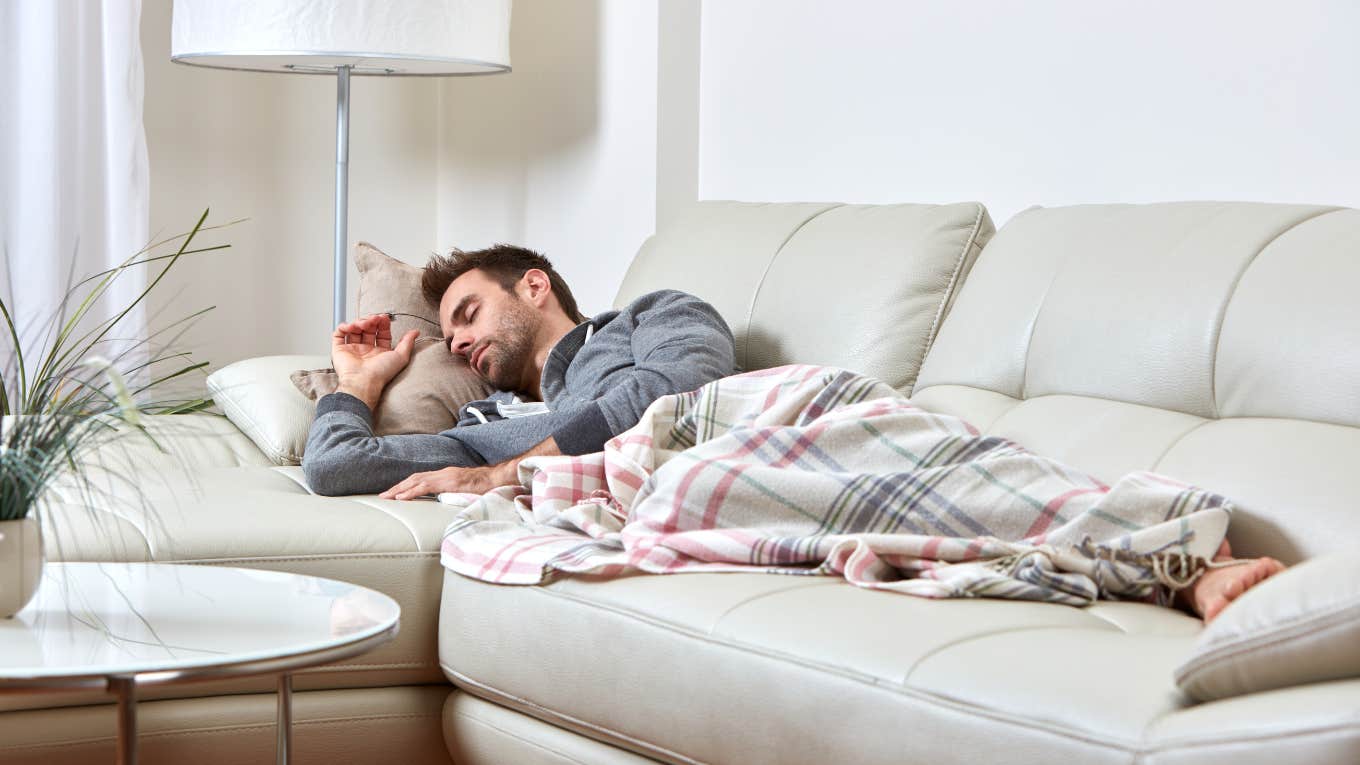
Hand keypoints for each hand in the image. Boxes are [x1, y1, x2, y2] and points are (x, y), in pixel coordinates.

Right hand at [331, 314, 418, 408]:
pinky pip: (339, 334)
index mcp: (380, 353)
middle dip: (371, 320)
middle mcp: (366, 351)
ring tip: (364, 324)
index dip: (382, 323)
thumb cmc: (381, 373)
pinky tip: (351, 326)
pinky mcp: (339, 350)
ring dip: (359, 322)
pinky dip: (344, 326)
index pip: (381, 333)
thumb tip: (415, 332)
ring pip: (354, 329)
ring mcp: (353, 350)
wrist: (363, 382)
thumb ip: (408, 343)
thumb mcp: (401, 356)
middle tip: (373, 319)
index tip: (384, 318)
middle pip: (368, 329)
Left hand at [379, 462, 517, 500]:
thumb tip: (443, 505)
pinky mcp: (450, 482)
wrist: (500, 479)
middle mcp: (444, 473)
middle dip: (398, 487)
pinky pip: (427, 486)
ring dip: (400, 489)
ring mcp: (447, 476)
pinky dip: (412, 491)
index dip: (405, 485)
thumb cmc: (486, 488)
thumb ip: (452, 495)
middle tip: (383, 496)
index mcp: (446, 476)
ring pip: (417, 480)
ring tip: (388, 497)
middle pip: (415, 478)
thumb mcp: (465, 491)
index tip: (393, 493)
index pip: (420, 479)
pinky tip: (402, 497)